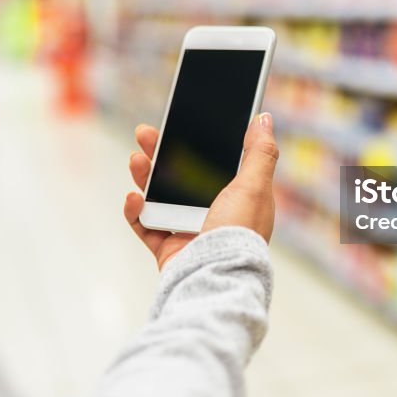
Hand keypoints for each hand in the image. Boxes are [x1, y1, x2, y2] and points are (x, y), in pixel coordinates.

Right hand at [124, 113, 278, 268]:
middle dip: (161, 152)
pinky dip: (135, 211)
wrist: (216, 278)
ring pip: (159, 196)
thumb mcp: (255, 187)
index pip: (213, 162)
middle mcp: (213, 214)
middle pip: (180, 175)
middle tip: (145, 133)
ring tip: (136, 159)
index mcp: (236, 198)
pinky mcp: (169, 249)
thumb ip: (260, 152)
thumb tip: (263, 119)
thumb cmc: (238, 234)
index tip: (180, 123)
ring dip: (145, 175)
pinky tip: (133, 198)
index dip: (196, 142)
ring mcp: (188, 231)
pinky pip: (145, 226)